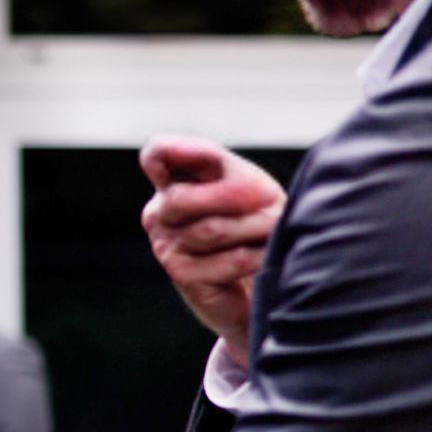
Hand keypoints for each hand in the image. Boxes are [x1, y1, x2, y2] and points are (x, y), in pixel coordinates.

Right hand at [140, 137, 285, 367]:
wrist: (253, 281)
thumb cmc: (252, 225)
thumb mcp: (248, 186)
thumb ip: (236, 176)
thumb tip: (248, 190)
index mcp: (173, 181)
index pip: (157, 155)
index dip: (175, 150)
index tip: (204, 154)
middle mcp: (161, 213)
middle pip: (180, 198)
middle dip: (230, 196)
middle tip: (271, 198)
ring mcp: (166, 246)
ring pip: (211, 229)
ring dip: (256, 227)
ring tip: (274, 229)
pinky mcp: (183, 276)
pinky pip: (229, 260)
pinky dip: (257, 256)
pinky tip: (265, 256)